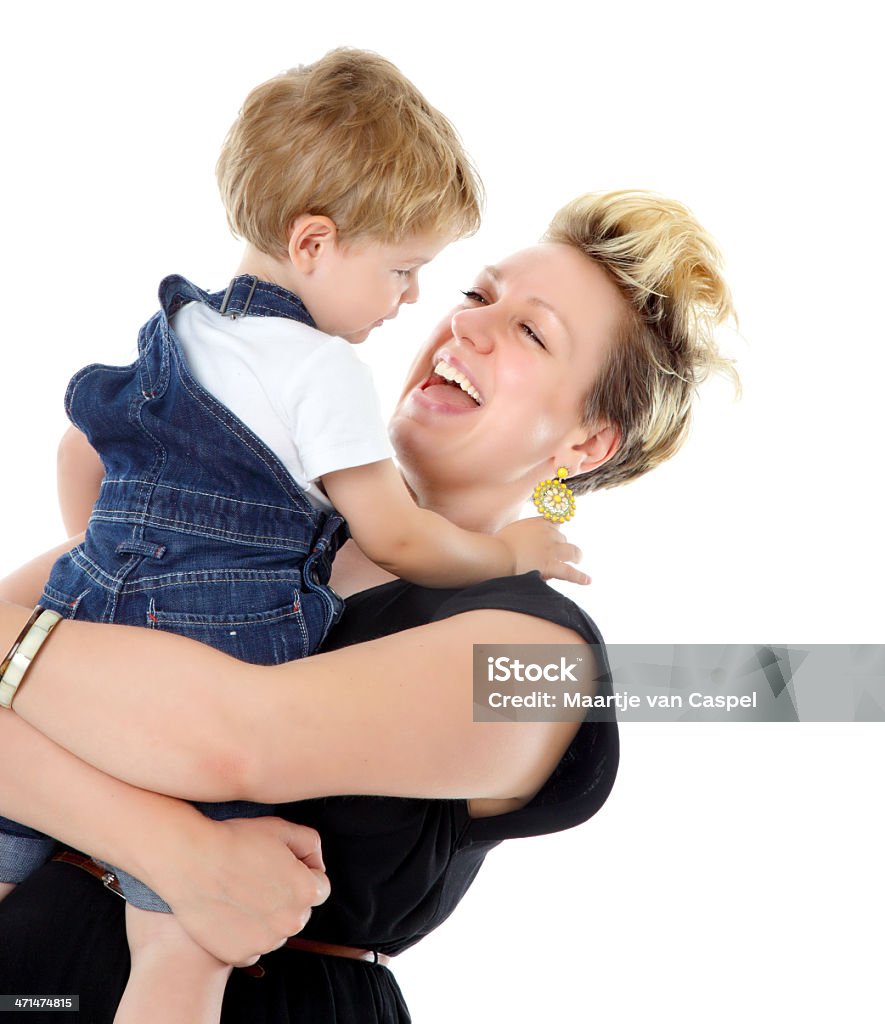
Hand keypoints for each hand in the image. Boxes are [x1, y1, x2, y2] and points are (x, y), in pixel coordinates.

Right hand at [145, 815, 329, 965]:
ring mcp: (265, 942)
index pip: (320, 886)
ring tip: (240, 893)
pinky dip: (243, 935)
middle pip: (297, 911)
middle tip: (256, 877)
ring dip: (265, 918)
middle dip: (285, 896)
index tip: (279, 865)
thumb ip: (310, 844)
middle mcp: (291, 922)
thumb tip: (315, 864)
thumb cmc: (235, 839)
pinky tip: (229, 912)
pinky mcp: (239, 955)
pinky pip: (251, 948)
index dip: (301, 872)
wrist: (190, 859)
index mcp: (307, 891)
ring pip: (274, 931)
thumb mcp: (282, 828)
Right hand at [495, 517, 589, 584]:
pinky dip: (580, 577)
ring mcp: (551, 550)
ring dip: (575, 556)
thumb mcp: (510, 531)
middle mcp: (548, 534)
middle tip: (556, 553)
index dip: (557, 528)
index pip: (555, 520)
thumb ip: (522, 533)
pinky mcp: (551, 566)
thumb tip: (525, 540)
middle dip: (560, 545)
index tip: (558, 530)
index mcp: (538, 523)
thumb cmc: (496, 546)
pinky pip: (570, 573)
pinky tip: (587, 580)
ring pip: (572, 551)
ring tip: (577, 560)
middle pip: (562, 538)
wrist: (496, 556)